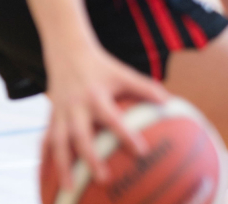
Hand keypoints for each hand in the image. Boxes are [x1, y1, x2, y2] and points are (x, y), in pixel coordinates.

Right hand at [44, 44, 169, 190]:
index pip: (112, 118)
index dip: (125, 134)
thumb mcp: (124, 74)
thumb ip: (146, 87)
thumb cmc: (102, 67)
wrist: (68, 53)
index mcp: (96, 96)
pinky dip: (45, 160)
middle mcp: (76, 107)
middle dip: (90, 158)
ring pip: (57, 144)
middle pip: (80, 136)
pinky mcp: (50, 118)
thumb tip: (169, 103)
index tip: (141, 152)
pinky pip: (44, 142)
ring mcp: (59, 114)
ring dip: (62, 167)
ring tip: (70, 188)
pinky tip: (48, 179)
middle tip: (104, 178)